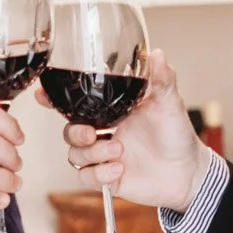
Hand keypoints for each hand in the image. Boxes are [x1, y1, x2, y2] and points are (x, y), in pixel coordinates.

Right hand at [36, 48, 211, 212]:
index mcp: (113, 111)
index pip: (77, 103)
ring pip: (75, 154)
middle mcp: (104, 132)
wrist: (190, 173)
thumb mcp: (170, 103)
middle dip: (75, 132)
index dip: (55, 99)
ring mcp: (104, 156)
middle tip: (92, 133)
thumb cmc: (178, 134)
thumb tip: (157, 54)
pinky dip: (100, 173)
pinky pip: (86, 177)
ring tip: (118, 151)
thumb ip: (161, 79)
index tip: (42, 95)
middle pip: (69, 130)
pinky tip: (119, 168)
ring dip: (92, 153)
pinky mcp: (107, 178)